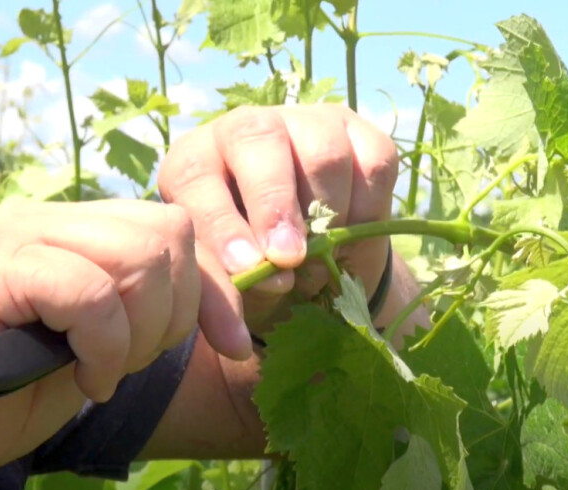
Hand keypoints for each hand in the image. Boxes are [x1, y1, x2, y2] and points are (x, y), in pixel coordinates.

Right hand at [0, 199, 243, 489]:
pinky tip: (83, 379)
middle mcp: (47, 217)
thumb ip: (146, 308)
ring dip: (139, 333)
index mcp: (75, 228)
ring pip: (137, 257)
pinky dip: (104, 349)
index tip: (234, 344)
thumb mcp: (102, 343)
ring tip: (103, 368)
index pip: (174, 227)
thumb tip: (228, 305)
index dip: (214, 289)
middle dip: (174, 313)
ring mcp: (14, 235)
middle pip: (167, 234)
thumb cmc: (10, 389)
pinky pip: (89, 294)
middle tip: (132, 360)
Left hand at [159, 104, 396, 333]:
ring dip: (327, 215)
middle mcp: (245, 129)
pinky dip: (367, 209)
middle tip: (290, 258)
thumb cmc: (251, 267)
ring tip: (321, 258)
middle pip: (258, 139)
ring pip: (321, 151)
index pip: (197, 177)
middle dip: (274, 204)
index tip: (246, 267)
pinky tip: (350, 236)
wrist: (303, 258)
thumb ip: (234, 289)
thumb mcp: (229, 282)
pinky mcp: (357, 132)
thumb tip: (277, 284)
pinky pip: (372, 163)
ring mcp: (304, 123)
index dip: (221, 222)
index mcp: (195, 162)